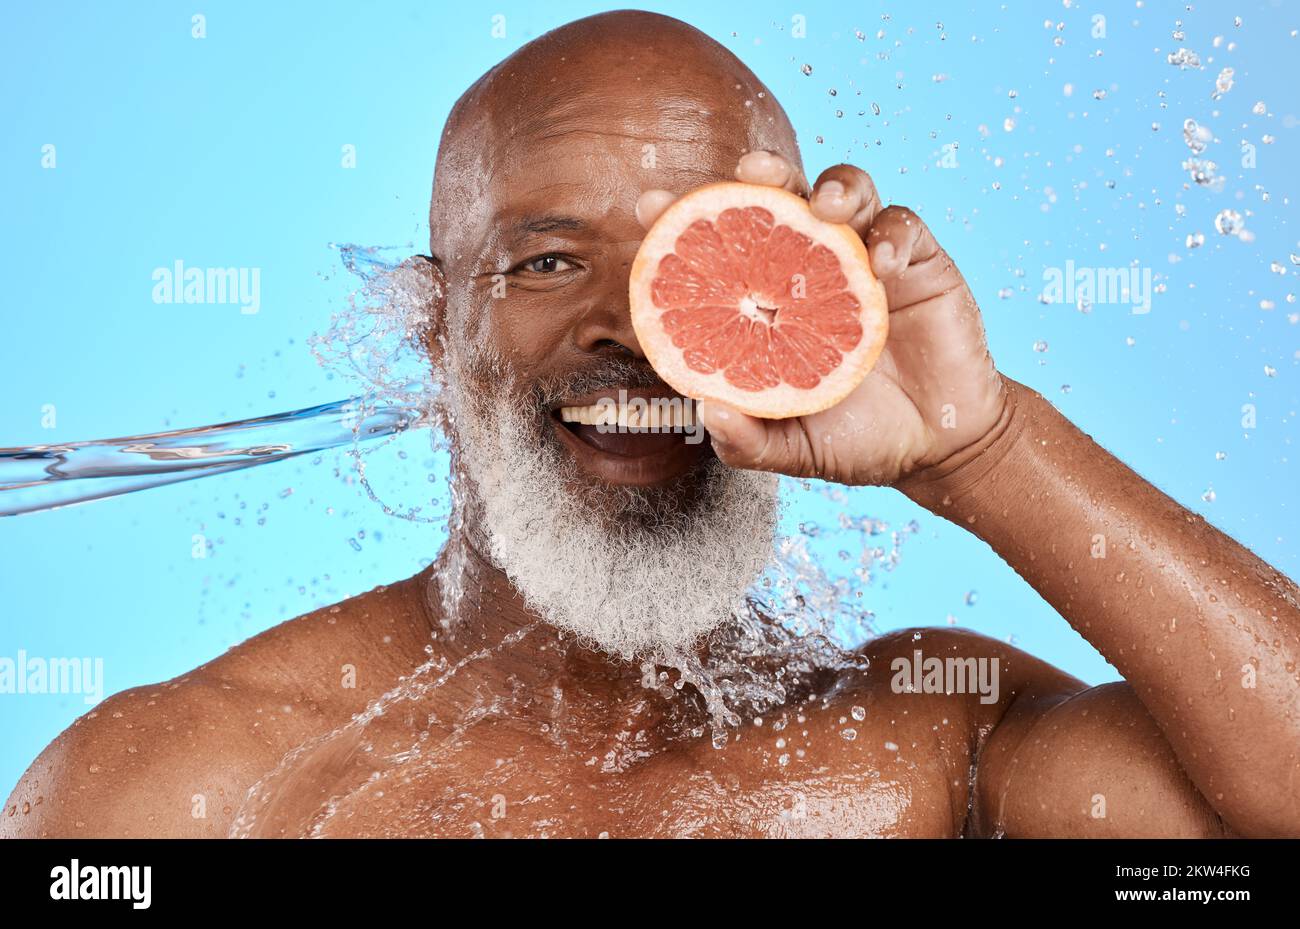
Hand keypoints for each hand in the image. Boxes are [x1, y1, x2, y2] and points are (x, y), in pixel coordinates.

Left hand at [636, 151, 1005, 486]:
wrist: (936, 446)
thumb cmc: (854, 440)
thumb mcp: (791, 450)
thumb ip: (747, 440)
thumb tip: (706, 411)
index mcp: (768, 298)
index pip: (722, 245)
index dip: (685, 216)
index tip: (650, 204)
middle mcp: (810, 264)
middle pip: (782, 196)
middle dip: (761, 173)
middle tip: (745, 171)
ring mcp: (863, 257)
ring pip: (846, 192)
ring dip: (834, 188)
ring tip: (823, 206)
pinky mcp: (919, 262)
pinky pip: (905, 226)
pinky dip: (892, 236)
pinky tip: (882, 265)